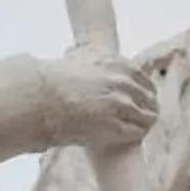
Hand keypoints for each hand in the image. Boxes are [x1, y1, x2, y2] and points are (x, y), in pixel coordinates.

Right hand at [36, 51, 156, 150]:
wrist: (39, 100)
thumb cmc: (54, 82)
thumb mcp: (78, 60)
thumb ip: (92, 60)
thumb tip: (82, 54)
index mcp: (118, 65)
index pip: (144, 80)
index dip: (146, 92)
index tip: (145, 99)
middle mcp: (123, 82)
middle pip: (150, 98)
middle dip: (149, 108)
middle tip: (146, 117)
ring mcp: (120, 104)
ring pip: (147, 116)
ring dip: (145, 123)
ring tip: (140, 128)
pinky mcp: (115, 124)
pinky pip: (137, 131)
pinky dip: (137, 134)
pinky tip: (132, 136)